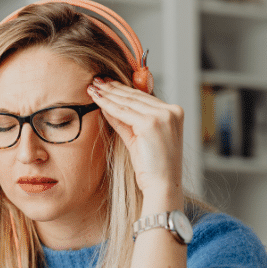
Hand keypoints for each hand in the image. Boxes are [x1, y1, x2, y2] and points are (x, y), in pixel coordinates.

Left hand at [87, 78, 183, 202]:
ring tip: (92, 87)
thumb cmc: (152, 168)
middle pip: (135, 96)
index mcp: (174, 113)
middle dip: (113, 88)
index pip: (143, 97)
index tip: (107, 83)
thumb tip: (108, 108)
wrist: (162, 186)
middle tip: (96, 80)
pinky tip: (97, 99)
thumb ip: (126, 122)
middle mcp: (171, 111)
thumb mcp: (139, 139)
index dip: (123, 89)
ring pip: (128, 101)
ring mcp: (163, 116)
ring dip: (108, 93)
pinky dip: (108, 104)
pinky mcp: (151, 123)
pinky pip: (123, 111)